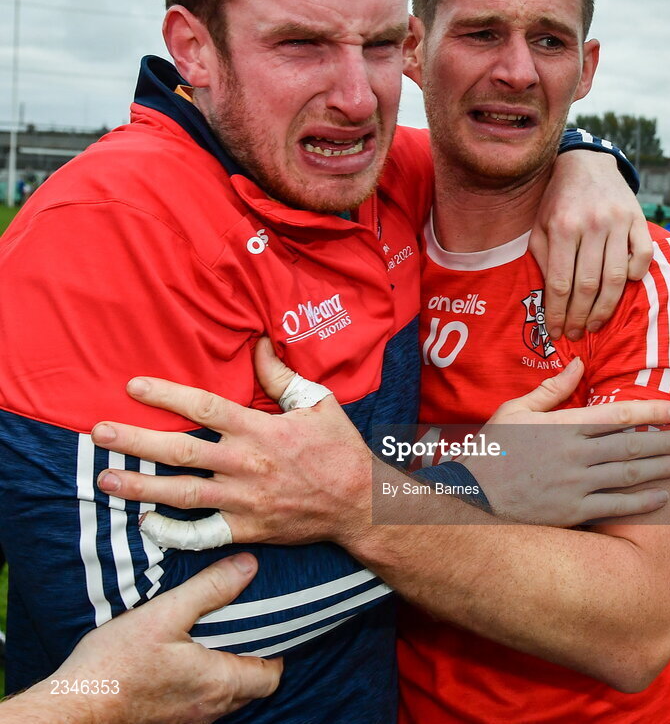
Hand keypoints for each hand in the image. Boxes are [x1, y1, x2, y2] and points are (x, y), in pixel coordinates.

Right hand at [16, 554, 281, 723]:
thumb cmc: (118, 662)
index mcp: (218, 683)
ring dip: (226, 667)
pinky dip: (203, 680)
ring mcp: (188, 719)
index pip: (271, 676)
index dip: (275, 650)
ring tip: (214, 634)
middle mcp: (209, 709)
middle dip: (252, 656)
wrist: (74, 706)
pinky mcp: (167, 720)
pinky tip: (183, 655)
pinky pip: (200, 701)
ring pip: (225, 695)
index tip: (265, 623)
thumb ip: (211, 588)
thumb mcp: (167, 613)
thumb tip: (249, 565)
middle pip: (250, 686)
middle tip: (242, 623)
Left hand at [93, 339, 372, 546]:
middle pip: (181, 451)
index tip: (134, 386)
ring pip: (181, 494)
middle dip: (136, 441)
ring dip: (140, 486)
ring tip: (106, 479)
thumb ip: (281, 376)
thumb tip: (257, 344)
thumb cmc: (339, 448)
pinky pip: (201, 534)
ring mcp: (244, 501)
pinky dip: (172, 532)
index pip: (204, 407)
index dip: (166, 395)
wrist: (361, 504)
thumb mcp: (317, 402)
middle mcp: (246, 465)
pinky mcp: (247, 529)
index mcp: (260, 429)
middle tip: (100, 433)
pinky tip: (146, 523)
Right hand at [465, 358, 669, 525]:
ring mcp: (575, 486)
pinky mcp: (572, 512)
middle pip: (632, 445)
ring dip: (662, 467)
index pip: (618, 415)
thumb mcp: (515, 410)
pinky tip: (661, 496)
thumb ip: (552, 390)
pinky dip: (642, 502)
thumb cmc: (492, 449)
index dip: (652, 411)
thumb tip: (579, 363)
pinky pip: (616, 506)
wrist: (470, 496)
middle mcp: (575, 455)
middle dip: (666, 440)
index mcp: (563, 427)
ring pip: (630, 474)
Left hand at [531, 151, 651, 341]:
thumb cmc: (557, 201)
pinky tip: (623, 287)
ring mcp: (618, 222)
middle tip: (575, 334)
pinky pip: (644, 256)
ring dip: (606, 308)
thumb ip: (542, 259)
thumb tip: (550, 301)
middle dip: (580, 317)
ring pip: (616, 278)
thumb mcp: (539, 226)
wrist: (585, 163)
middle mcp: (592, 225)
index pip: (559, 283)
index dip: (557, 313)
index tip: (555, 333)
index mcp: (562, 227)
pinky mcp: (638, 218)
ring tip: (595, 324)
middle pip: (588, 286)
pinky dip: (635, 276)